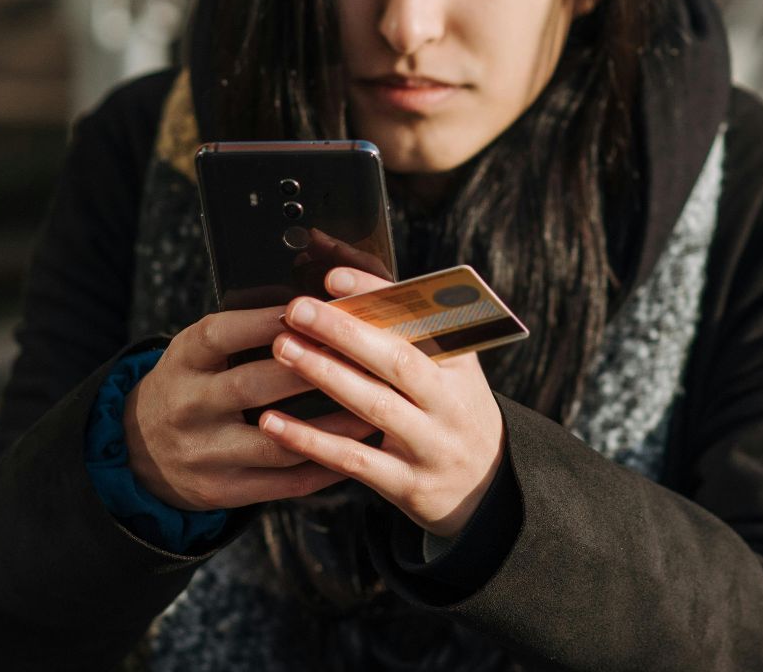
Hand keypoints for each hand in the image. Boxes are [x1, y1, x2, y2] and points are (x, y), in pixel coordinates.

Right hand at [123, 305, 379, 510]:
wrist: (140, 452)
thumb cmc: (190, 385)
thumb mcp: (197, 353)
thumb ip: (241, 335)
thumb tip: (312, 305)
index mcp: (183, 361)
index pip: (220, 336)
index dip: (262, 322)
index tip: (308, 309)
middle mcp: (188, 406)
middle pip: (250, 386)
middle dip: (309, 370)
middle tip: (359, 356)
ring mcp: (205, 452)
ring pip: (276, 441)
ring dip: (330, 427)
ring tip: (373, 409)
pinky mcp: (223, 490)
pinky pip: (282, 482)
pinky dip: (324, 466)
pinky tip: (356, 450)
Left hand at [257, 268, 506, 538]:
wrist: (489, 485)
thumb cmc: (450, 411)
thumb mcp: (448, 370)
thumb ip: (408, 333)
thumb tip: (345, 286)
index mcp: (460, 363)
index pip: (419, 318)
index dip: (376, 295)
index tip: (332, 278)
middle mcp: (450, 402)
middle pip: (396, 359)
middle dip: (343, 331)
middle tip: (297, 309)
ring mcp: (430, 445)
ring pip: (374, 405)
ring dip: (325, 374)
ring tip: (283, 348)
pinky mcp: (407, 485)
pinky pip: (353, 459)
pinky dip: (311, 440)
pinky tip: (273, 422)